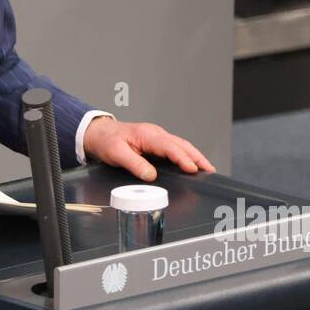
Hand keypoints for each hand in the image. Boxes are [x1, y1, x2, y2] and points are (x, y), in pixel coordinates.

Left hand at [82, 118, 215, 181]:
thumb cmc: (106, 140)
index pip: (170, 147)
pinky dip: (187, 156)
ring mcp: (157, 138)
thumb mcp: (116, 153)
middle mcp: (155, 134)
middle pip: (182, 145)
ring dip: (195, 157)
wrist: (99, 133)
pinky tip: (192, 165)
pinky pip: (176, 149)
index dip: (182, 158)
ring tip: (207, 169)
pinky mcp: (157, 143)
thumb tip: (150, 176)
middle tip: (210, 171)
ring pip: (181, 146)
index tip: (193, 169)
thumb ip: (134, 163)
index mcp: (147, 134)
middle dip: (198, 157)